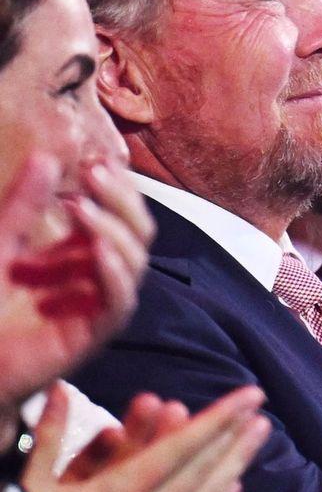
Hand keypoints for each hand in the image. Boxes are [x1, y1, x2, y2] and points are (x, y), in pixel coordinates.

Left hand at [0, 156, 153, 419]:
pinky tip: (95, 250)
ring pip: (134, 260)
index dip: (114, 187)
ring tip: (80, 207)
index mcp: (79, 253)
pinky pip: (119, 301)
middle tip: (94, 173)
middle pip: (137, 231)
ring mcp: (97, 304)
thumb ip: (23, 206)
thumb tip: (47, 157)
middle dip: (121, 199)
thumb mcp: (0, 244)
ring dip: (112, 228)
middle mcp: (95, 276)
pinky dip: (113, 273)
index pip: (119, 213)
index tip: (94, 162)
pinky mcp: (92, 334)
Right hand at [23, 382, 268, 491]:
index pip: (184, 445)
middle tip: (260, 409)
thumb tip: (57, 391)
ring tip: (257, 435)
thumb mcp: (32, 489)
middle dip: (236, 434)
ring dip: (236, 463)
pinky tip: (234, 486)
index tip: (250, 394)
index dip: (221, 416)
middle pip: (205, 468)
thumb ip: (51, 436)